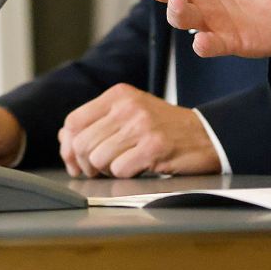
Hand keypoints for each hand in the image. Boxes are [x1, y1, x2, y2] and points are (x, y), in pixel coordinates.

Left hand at [58, 84, 221, 177]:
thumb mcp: (130, 114)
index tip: (75, 161)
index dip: (69, 147)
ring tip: (123, 165)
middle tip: (99, 170)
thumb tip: (64, 137)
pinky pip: (119, 170)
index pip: (74, 121)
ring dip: (106, 171)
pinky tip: (139, 167)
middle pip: (82, 143)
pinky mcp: (154, 147)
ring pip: (98, 158)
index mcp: (119, 94)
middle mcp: (128, 106)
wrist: (205, 134)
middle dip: (86, 164)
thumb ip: (97, 123)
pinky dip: (125, 175)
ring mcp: (142, 126)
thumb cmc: (164, 128)